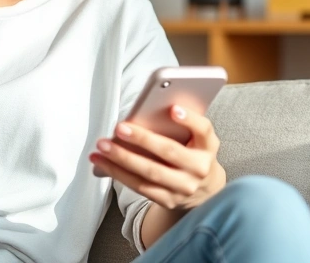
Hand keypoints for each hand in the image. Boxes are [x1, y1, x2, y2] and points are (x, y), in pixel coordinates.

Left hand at [89, 105, 225, 210]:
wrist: (204, 191)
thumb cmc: (193, 154)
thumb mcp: (196, 140)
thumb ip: (180, 126)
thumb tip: (146, 112)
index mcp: (208, 147)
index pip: (203, 130)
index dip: (189, 120)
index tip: (173, 109)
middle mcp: (200, 168)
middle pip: (169, 151)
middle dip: (142, 139)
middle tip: (119, 127)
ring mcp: (184, 187)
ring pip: (150, 172)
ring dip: (122, 158)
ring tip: (102, 146)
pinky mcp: (168, 200)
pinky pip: (139, 186)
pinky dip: (118, 173)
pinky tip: (102, 162)